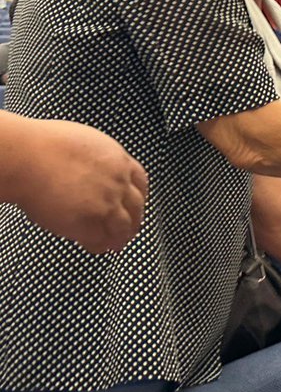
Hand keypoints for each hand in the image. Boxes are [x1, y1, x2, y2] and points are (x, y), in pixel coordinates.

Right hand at [11, 118, 147, 252]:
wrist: (29, 158)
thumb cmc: (45, 146)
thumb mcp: (87, 143)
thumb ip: (100, 159)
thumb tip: (96, 169)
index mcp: (119, 161)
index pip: (140, 182)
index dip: (139, 195)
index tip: (136, 203)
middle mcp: (119, 183)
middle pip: (136, 207)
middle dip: (134, 220)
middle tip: (130, 229)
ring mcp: (106, 205)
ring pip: (123, 227)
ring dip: (121, 237)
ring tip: (117, 244)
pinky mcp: (89, 224)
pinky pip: (100, 240)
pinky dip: (100, 246)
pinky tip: (97, 248)